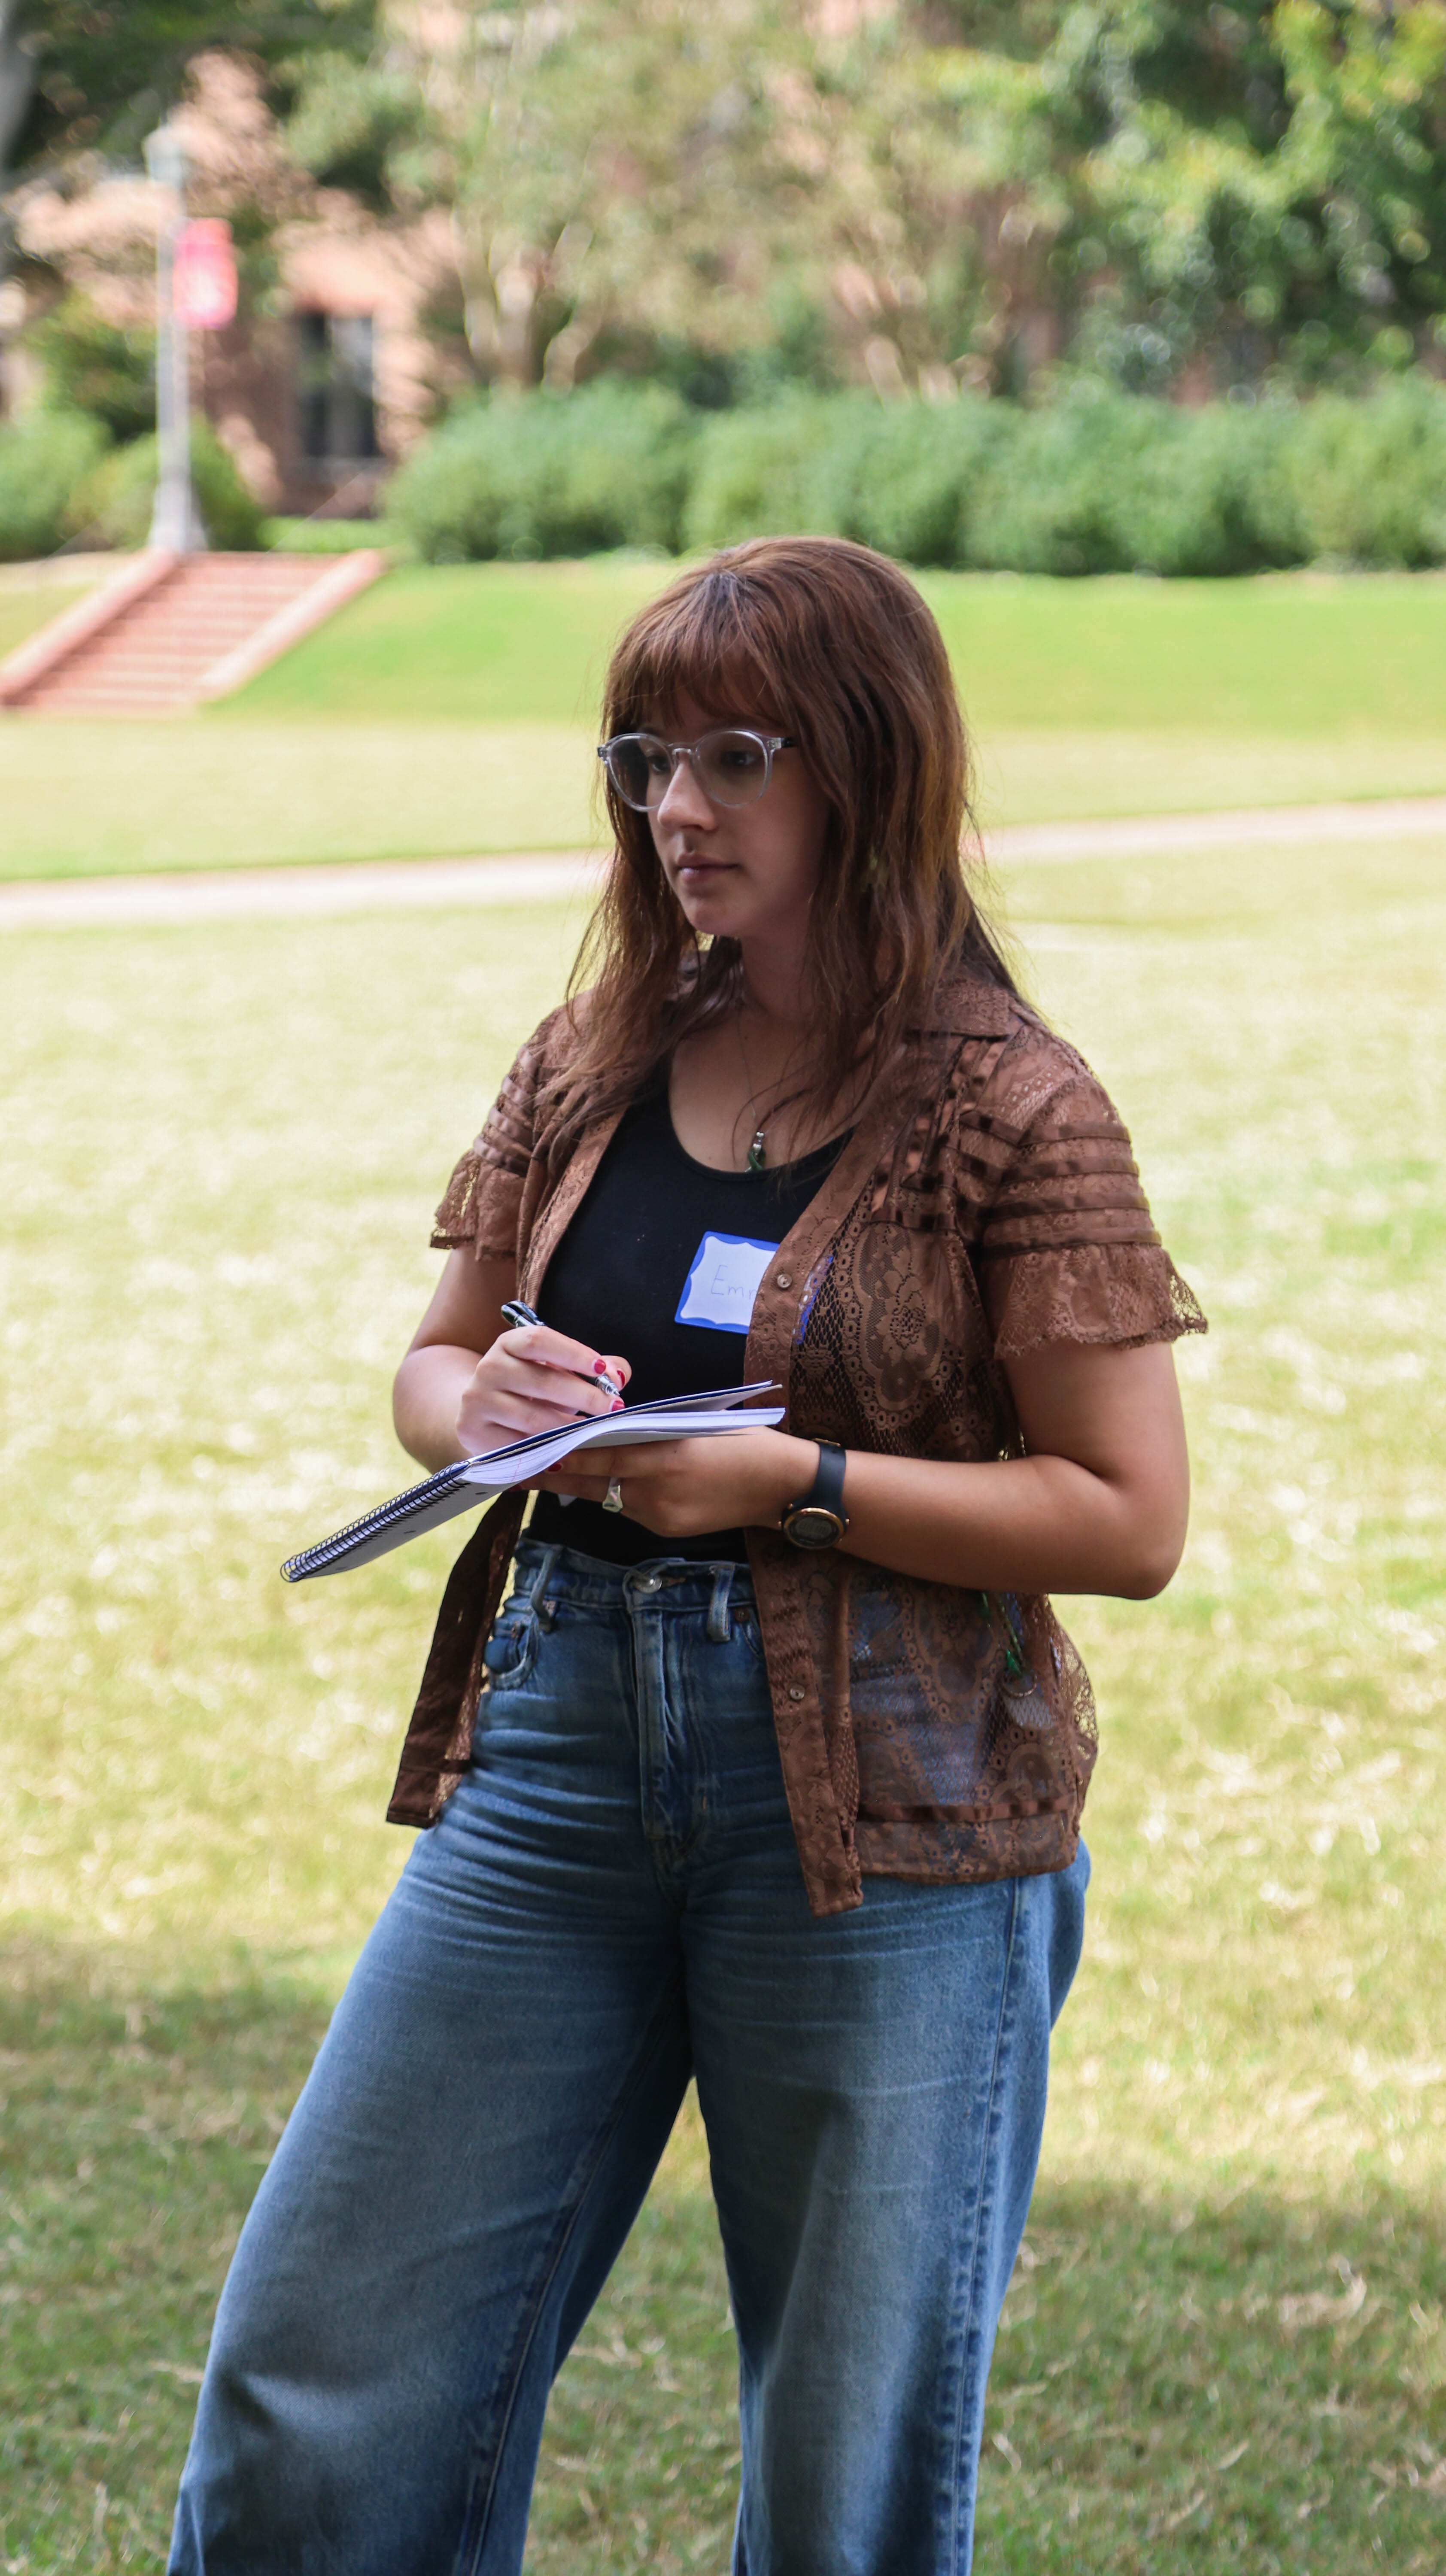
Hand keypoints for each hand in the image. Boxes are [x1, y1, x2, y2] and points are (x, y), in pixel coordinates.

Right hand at [457, 1322, 630, 1458]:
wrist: (482, 1412)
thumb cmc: (530, 1388)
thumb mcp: (557, 1370)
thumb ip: (591, 1368)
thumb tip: (619, 1374)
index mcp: (509, 1344)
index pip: (539, 1340)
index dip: (572, 1352)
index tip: (601, 1367)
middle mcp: (489, 1367)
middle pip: (542, 1380)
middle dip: (583, 1396)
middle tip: (612, 1407)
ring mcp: (477, 1399)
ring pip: (532, 1417)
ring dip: (567, 1426)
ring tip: (590, 1430)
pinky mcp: (473, 1430)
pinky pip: (517, 1442)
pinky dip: (544, 1447)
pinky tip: (563, 1448)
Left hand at [535, 1428, 817, 1535]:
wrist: (782, 1486)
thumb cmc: (744, 1443)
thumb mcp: (694, 1427)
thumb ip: (651, 1431)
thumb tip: (609, 1429)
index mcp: (665, 1456)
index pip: (600, 1457)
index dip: (562, 1456)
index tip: (532, 1450)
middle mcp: (658, 1491)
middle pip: (593, 1484)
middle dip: (556, 1477)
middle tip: (519, 1470)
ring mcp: (661, 1515)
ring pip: (609, 1498)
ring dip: (584, 1486)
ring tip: (551, 1474)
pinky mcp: (668, 1530)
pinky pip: (631, 1509)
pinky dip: (618, 1495)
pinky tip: (606, 1485)